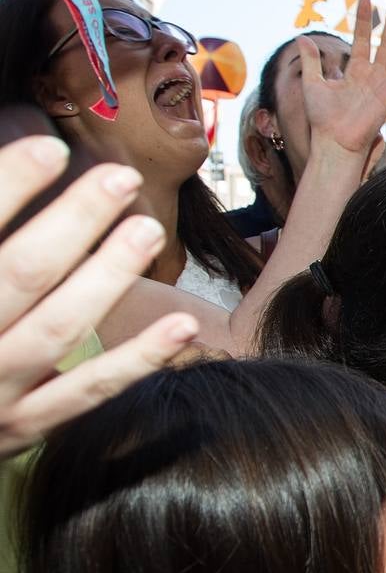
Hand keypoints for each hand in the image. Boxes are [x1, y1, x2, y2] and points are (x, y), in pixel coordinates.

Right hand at [0, 136, 197, 458]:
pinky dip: (138, 359)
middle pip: (23, 272)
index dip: (9, 185)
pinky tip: (182, 325)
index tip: (51, 146)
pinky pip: (88, 390)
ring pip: (60, 328)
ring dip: (109, 277)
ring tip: (147, 230)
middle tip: (121, 178)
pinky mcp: (24, 426)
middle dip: (74, 221)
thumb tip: (25, 149)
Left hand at [300, 0, 385, 155]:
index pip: (363, 40)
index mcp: (355, 72)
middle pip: (384, 45)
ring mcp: (382, 86)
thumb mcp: (312, 83)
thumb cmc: (322, 119)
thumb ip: (311, 61)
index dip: (364, 20)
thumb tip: (301, 37)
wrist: (333, 141)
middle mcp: (371, 77)